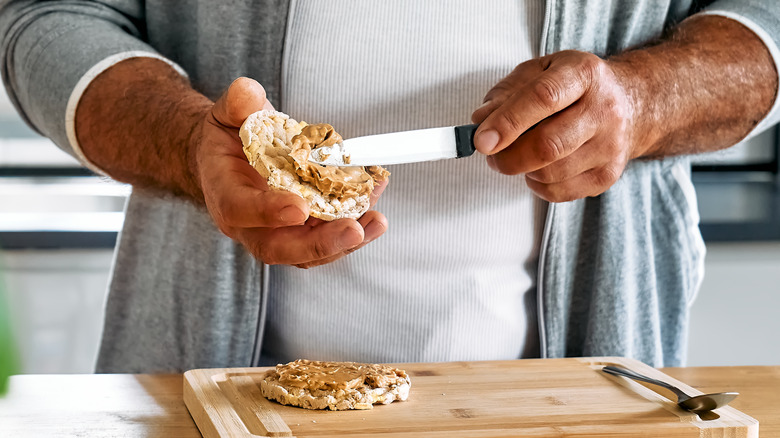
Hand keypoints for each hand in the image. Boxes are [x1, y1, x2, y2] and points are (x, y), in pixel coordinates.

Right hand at [190, 77, 387, 267]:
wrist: (228, 161)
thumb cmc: (227, 140)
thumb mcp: (224, 115)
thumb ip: (236, 104)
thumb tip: (248, 94)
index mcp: (224, 193)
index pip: (239, 209)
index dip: (268, 212)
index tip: (298, 208)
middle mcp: (249, 223)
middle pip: (279, 247)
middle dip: (319, 243)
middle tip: (352, 229)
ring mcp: (277, 232)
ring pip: (309, 252)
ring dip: (345, 241)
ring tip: (376, 221)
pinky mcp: (302, 232)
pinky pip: (326, 237)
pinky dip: (355, 227)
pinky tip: (376, 209)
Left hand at [471, 50, 640, 201]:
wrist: (629, 105)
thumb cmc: (574, 87)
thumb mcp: (539, 72)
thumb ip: (506, 94)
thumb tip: (481, 121)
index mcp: (582, 73)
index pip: (543, 98)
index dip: (508, 122)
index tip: (481, 140)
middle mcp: (604, 108)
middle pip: (548, 145)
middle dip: (508, 156)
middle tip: (491, 154)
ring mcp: (610, 145)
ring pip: (550, 173)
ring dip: (521, 170)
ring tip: (517, 155)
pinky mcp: (608, 175)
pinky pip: (558, 192)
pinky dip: (537, 184)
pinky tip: (539, 167)